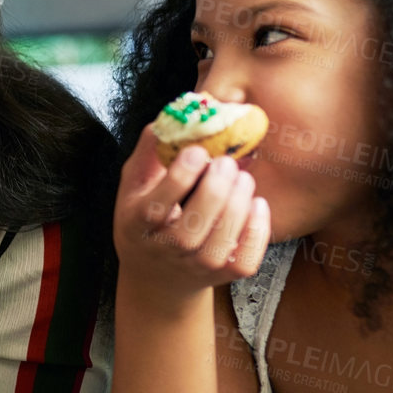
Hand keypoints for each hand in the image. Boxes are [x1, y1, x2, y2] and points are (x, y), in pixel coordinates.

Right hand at [113, 125, 270, 296]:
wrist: (157, 273)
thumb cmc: (147, 217)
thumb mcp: (135, 183)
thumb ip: (151, 151)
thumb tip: (173, 116)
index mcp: (136, 224)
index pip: (155, 208)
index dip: (178, 179)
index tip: (198, 151)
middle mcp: (164, 250)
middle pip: (189, 232)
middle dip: (213, 194)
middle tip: (227, 163)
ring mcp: (194, 267)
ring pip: (217, 247)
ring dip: (235, 210)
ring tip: (244, 178)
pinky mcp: (221, 275)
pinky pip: (244, 262)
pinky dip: (256, 234)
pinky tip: (257, 205)